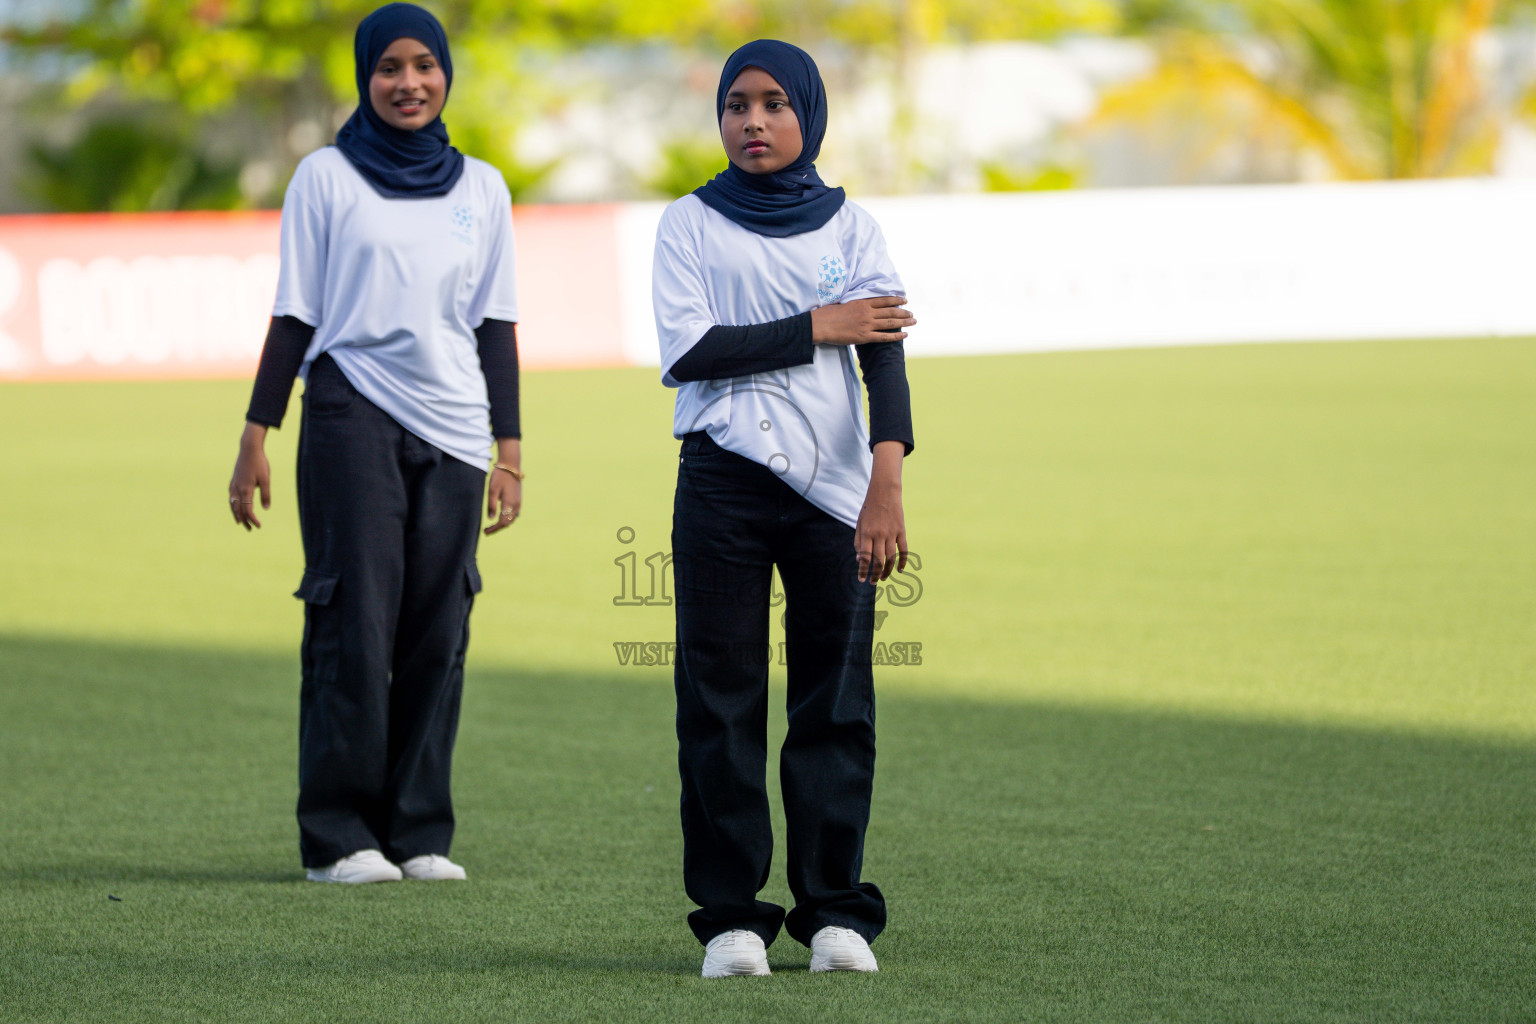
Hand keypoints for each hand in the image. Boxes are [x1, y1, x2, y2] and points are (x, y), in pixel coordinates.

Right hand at [229, 421, 270, 530]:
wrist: (249, 449)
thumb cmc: (259, 464)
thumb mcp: (266, 479)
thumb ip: (266, 494)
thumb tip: (266, 509)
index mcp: (246, 490)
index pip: (248, 510)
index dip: (252, 519)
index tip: (258, 526)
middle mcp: (237, 489)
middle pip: (238, 510)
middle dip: (243, 521)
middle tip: (250, 529)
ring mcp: (233, 485)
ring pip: (232, 504)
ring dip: (236, 514)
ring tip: (240, 522)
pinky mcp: (233, 481)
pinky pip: (231, 497)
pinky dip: (233, 505)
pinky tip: (236, 507)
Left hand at [485, 438, 521, 535]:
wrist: (511, 465)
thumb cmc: (499, 476)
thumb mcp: (492, 490)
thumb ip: (491, 505)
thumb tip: (491, 519)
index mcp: (509, 503)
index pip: (502, 522)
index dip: (494, 529)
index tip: (485, 531)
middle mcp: (516, 505)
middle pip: (508, 522)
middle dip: (498, 528)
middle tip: (487, 530)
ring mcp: (519, 502)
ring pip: (512, 519)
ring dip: (503, 524)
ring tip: (493, 525)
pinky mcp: (519, 499)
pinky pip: (514, 514)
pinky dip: (508, 518)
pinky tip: (501, 517)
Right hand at [811, 296, 915, 345]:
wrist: (820, 325)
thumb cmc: (827, 314)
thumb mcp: (842, 303)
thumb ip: (854, 304)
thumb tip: (858, 304)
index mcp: (861, 303)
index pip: (884, 300)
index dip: (896, 300)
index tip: (904, 300)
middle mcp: (867, 312)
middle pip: (890, 311)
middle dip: (903, 312)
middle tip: (912, 313)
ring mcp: (867, 325)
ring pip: (890, 323)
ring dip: (904, 322)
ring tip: (913, 321)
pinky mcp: (864, 336)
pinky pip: (884, 337)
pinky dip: (896, 336)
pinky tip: (905, 335)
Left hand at [854, 442, 907, 582]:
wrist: (885, 492)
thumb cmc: (869, 508)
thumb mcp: (859, 523)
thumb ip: (859, 541)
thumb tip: (860, 560)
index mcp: (867, 533)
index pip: (865, 557)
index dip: (863, 570)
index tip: (862, 580)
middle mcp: (880, 535)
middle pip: (878, 560)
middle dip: (875, 574)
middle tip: (873, 583)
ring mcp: (892, 533)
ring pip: (891, 558)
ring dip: (887, 570)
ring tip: (883, 578)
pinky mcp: (901, 531)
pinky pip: (904, 550)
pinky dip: (903, 561)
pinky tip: (900, 570)